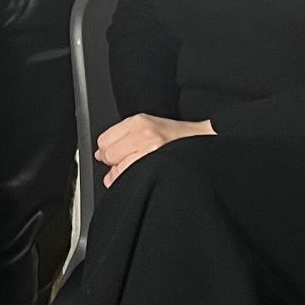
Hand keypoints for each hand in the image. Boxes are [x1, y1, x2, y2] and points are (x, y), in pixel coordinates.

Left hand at [96, 115, 214, 186]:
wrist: (204, 142)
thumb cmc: (177, 137)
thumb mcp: (148, 125)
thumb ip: (121, 136)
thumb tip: (100, 154)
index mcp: (138, 122)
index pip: (104, 141)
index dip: (109, 150)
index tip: (117, 153)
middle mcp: (143, 134)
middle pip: (109, 156)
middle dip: (115, 163)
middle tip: (132, 161)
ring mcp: (150, 152)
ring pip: (117, 172)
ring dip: (124, 175)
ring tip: (141, 168)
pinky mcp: (156, 167)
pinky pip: (129, 180)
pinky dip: (132, 182)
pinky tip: (145, 175)